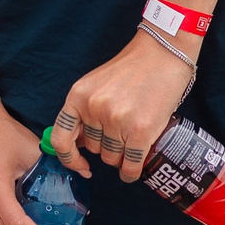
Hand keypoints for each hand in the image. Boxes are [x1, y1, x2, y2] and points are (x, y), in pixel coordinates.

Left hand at [51, 31, 196, 185]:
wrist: (164, 53)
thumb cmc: (132, 69)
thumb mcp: (97, 85)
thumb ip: (85, 111)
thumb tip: (79, 144)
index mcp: (79, 95)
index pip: (61, 138)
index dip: (68, 158)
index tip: (81, 165)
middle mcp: (95, 108)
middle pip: (94, 149)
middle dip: (107, 147)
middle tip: (123, 134)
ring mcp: (117, 120)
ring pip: (111, 157)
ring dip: (122, 156)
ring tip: (133, 140)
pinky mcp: (140, 130)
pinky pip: (130, 164)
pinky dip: (131, 172)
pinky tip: (133, 170)